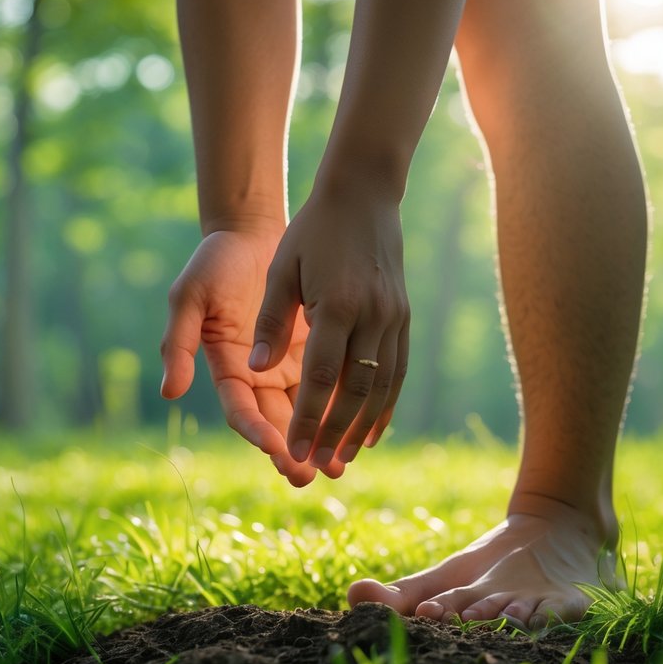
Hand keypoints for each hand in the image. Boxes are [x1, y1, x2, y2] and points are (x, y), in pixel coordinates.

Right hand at [161, 230, 344, 486]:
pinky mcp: (314, 353)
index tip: (276, 448)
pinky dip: (341, 411)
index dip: (257, 431)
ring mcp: (287, 367)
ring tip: (338, 468)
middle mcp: (258, 376)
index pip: (241, 411)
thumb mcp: (190, 296)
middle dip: (291, 451)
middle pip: (276, 423)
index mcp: (227, 368)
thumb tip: (170, 391)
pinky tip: (359, 431)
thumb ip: (179, 343)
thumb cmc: (216, 263)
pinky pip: (330, 388)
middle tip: (308, 476)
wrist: (254, 234)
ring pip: (306, 413)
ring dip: (320, 441)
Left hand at [250, 188, 409, 469]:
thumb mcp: (280, 269)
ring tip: (343, 460)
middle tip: (317, 468)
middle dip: (335, 434)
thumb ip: (271, 321)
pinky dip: (386, 406)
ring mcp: (393, 318)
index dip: (309, 419)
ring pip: (382, 387)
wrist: (363, 195)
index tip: (294, 451)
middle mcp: (372, 316)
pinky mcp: (403, 318)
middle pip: (355, 390)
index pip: (321, 376)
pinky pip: (397, 372)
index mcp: (336, 304)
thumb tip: (258, 369)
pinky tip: (372, 431)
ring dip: (362, 428)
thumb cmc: (312, 231)